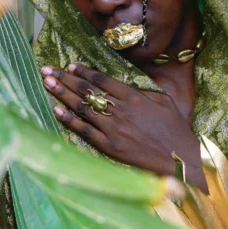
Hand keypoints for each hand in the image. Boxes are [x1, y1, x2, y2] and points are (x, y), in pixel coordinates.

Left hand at [40, 63, 206, 190]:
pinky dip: (69, 120)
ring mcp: (113, 129)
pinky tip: (56, 110)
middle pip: (87, 90)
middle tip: (47, 69)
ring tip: (46, 83)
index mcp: (134, 97)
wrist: (181, 163)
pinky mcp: (109, 148)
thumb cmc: (176, 133)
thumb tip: (126, 86)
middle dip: (65, 78)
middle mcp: (120, 110)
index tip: (69, 66)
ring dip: (62, 94)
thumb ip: (144, 92)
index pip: (102, 80)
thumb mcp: (165, 103)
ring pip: (82, 107)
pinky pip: (84, 131)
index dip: (83, 72)